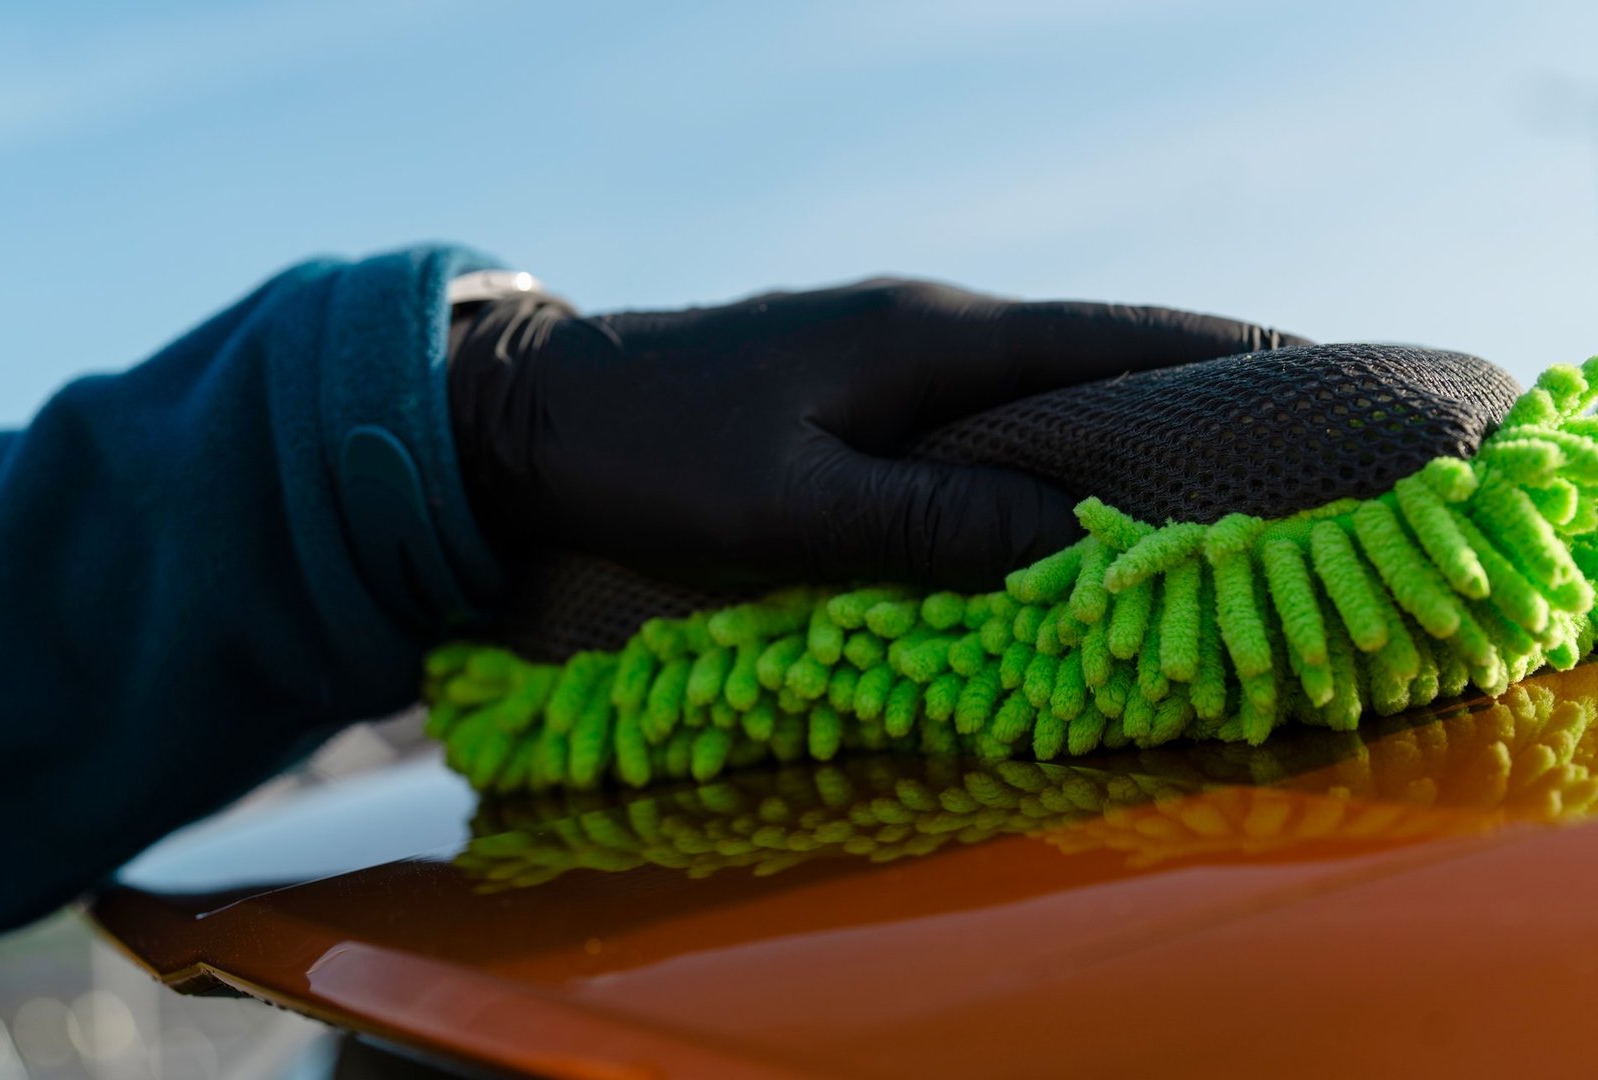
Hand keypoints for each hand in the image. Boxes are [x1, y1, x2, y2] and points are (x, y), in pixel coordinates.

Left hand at [448, 278, 1305, 590]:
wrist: (535, 406)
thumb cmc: (653, 454)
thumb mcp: (788, 504)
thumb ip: (926, 522)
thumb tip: (1070, 535)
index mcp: (932, 337)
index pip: (1119, 338)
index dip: (1229, 365)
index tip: (1327, 393)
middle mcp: (930, 326)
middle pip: (1100, 350)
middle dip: (1198, 394)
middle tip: (1297, 449)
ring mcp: (892, 350)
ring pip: (1043, 380)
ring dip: (1123, 420)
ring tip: (1207, 477)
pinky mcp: (856, 385)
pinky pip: (984, 406)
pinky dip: (1044, 439)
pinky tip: (1062, 483)